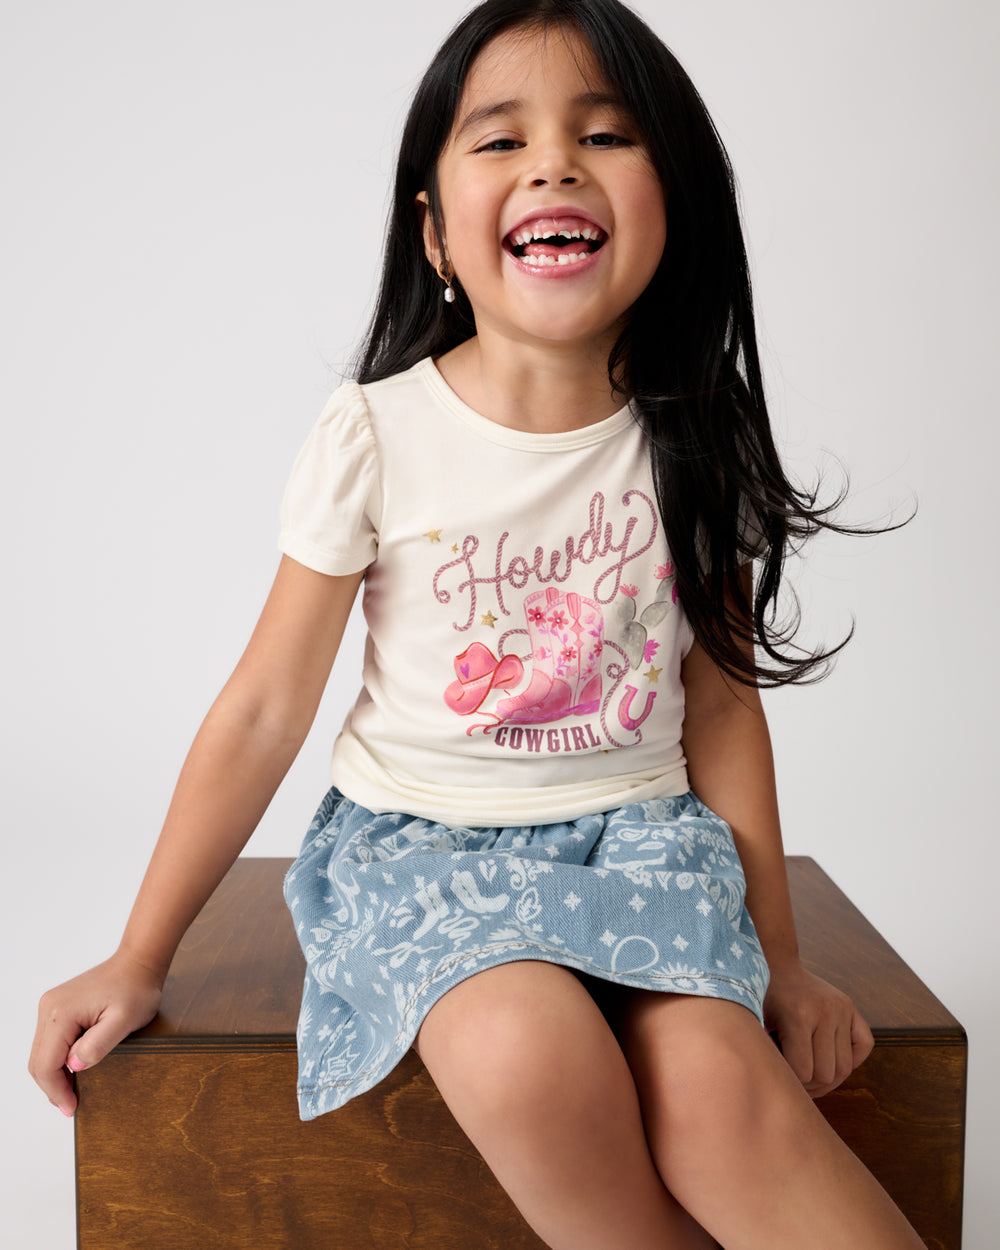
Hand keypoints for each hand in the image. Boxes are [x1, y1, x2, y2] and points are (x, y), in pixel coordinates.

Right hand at [29, 954, 162, 1116]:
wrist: (138, 963)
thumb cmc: (136, 989)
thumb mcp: (124, 1020)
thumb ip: (98, 1044)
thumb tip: (74, 1066)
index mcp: (60, 1013)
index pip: (45, 1064)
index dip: (56, 1091)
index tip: (71, 1109)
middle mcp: (49, 1007)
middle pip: (38, 1061)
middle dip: (53, 1087)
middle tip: (71, 1106)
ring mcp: (51, 1005)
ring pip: (41, 1053)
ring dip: (54, 1075)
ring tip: (72, 1092)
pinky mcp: (58, 1006)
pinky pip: (50, 1041)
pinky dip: (57, 1060)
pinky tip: (73, 1069)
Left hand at [763, 958, 873, 1098]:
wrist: (777, 968)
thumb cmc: (762, 1001)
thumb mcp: (756, 1025)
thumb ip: (768, 1056)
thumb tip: (779, 1092)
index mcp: (798, 1014)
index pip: (803, 1072)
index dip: (791, 1082)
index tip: (781, 1077)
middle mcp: (825, 1011)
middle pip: (826, 1074)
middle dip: (810, 1084)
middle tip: (796, 1080)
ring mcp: (841, 1008)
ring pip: (845, 1067)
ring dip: (829, 1079)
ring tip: (810, 1075)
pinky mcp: (851, 1008)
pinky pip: (864, 1046)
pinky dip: (852, 1060)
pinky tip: (831, 1059)